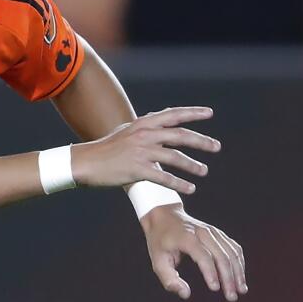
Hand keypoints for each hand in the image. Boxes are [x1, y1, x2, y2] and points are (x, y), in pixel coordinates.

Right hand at [71, 107, 220, 194]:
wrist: (85, 162)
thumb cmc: (105, 148)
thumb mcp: (126, 131)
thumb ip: (145, 127)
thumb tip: (161, 123)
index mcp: (143, 123)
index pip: (173, 114)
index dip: (193, 113)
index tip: (209, 113)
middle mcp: (144, 135)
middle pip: (180, 135)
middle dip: (201, 141)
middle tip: (216, 146)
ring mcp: (141, 152)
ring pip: (175, 157)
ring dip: (193, 165)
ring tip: (204, 171)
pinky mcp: (137, 170)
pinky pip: (164, 178)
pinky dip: (179, 184)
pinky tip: (190, 189)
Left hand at [141, 204, 245, 301]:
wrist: (165, 216)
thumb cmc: (160, 240)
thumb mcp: (157, 260)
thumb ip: (169, 279)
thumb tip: (185, 294)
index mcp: (186, 238)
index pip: (203, 256)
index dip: (210, 272)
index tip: (215, 288)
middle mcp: (202, 232)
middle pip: (222, 255)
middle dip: (229, 278)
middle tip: (231, 297)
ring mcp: (213, 231)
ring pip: (232, 252)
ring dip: (238, 272)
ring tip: (241, 290)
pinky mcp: (218, 233)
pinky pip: (234, 248)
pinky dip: (239, 263)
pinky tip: (240, 277)